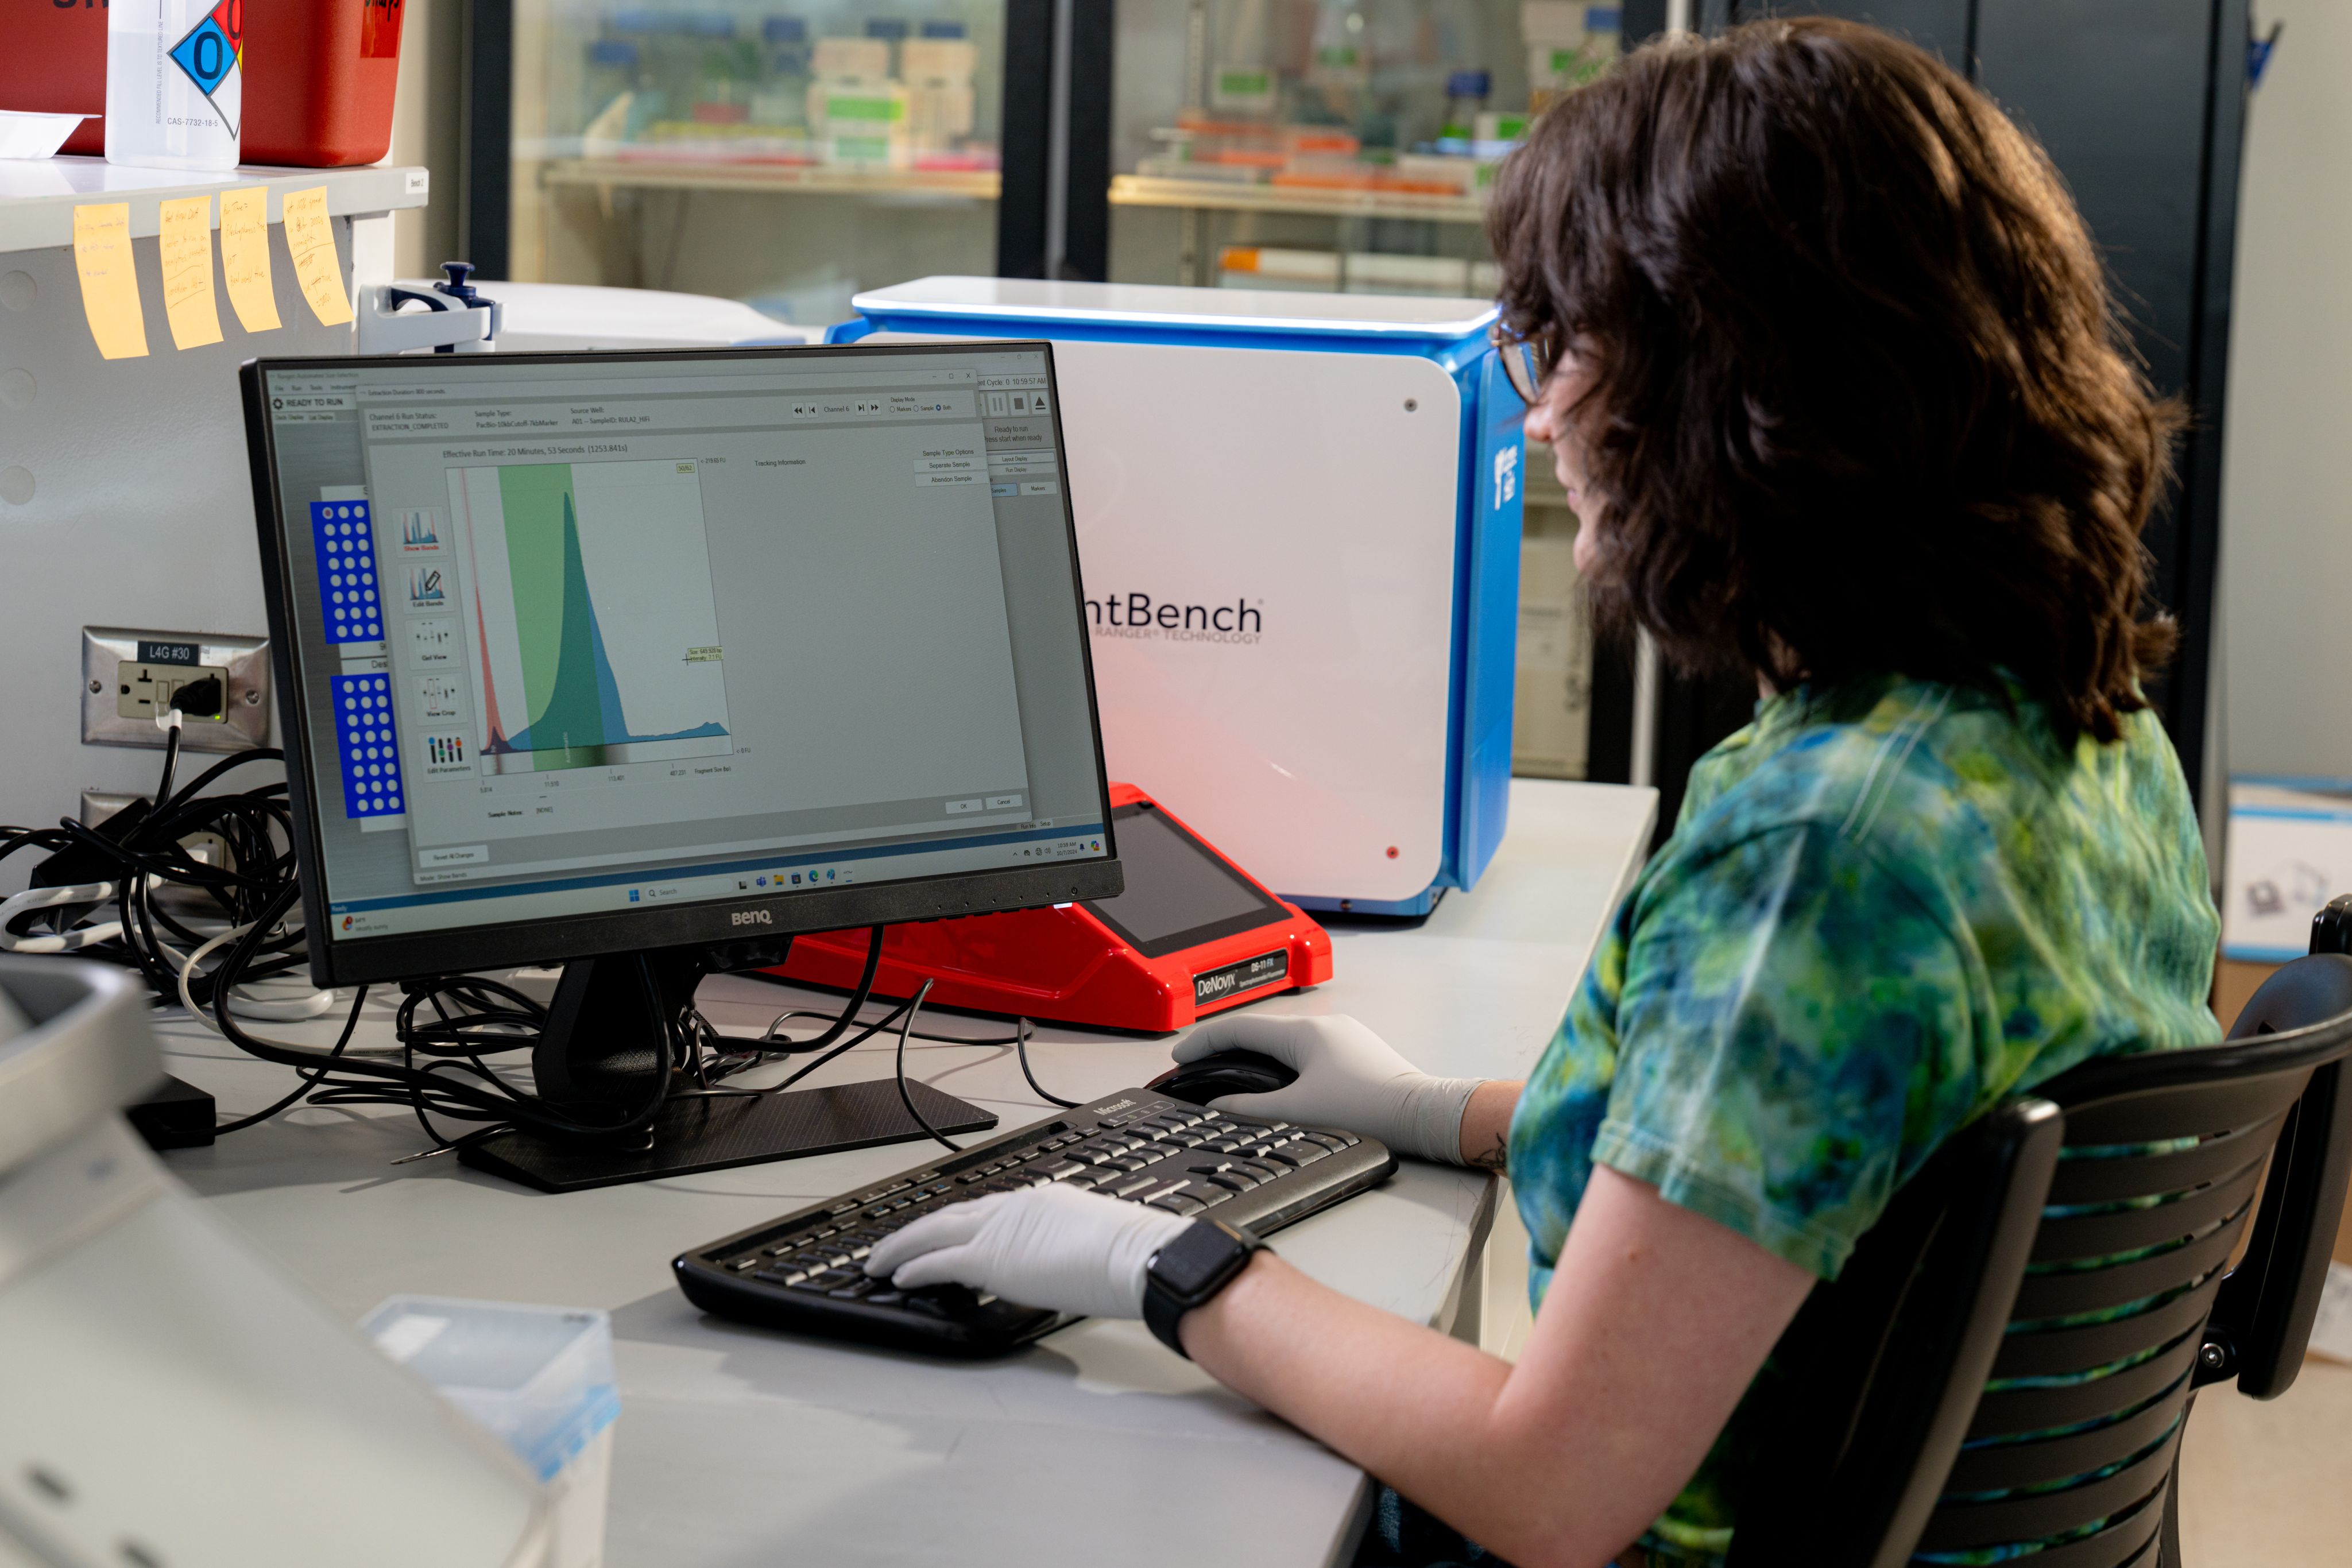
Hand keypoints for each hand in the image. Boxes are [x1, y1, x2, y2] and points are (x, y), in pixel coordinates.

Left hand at [865, 1183, 1189, 1318]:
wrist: (1133, 1254)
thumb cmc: (1127, 1254)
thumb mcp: (1091, 1242)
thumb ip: (1066, 1249)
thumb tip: (1064, 1269)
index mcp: (1039, 1202)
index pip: (985, 1212)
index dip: (955, 1224)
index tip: (938, 1235)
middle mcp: (1013, 1208)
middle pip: (949, 1216)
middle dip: (915, 1232)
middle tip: (891, 1245)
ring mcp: (999, 1231)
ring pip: (933, 1234)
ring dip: (902, 1248)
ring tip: (878, 1262)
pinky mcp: (990, 1259)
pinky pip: (939, 1263)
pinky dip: (914, 1268)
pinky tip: (897, 1278)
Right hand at [1170, 1013, 1484, 1164]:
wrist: (1422, 1114)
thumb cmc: (1368, 1109)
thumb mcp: (1298, 1111)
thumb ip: (1250, 1110)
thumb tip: (1219, 1107)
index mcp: (1304, 1032)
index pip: (1239, 1029)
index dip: (1204, 1042)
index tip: (1182, 1056)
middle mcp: (1324, 1026)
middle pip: (1261, 1033)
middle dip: (1228, 1050)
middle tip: (1202, 1069)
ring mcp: (1343, 1037)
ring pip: (1285, 1043)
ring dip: (1257, 1058)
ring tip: (1235, 1078)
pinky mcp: (1357, 1053)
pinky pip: (1308, 1052)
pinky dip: (1283, 1065)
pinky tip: (1279, 1085)